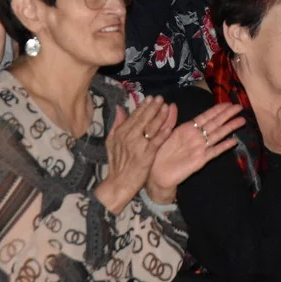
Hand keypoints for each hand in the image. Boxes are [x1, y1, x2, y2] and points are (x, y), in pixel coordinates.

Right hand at [95, 96, 173, 213]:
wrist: (118, 183)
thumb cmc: (116, 164)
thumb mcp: (111, 142)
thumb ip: (116, 124)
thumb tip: (119, 108)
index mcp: (120, 132)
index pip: (134, 115)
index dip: (143, 106)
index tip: (150, 98)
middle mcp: (129, 136)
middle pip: (143, 118)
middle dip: (153, 107)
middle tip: (160, 98)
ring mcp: (138, 145)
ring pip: (151, 127)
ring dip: (160, 115)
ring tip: (166, 106)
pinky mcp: (147, 155)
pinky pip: (157, 141)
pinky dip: (163, 132)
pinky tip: (170, 125)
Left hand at [146, 102, 244, 202]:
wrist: (157, 173)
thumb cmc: (159, 152)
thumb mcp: (163, 132)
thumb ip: (169, 119)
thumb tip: (171, 104)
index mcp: (188, 128)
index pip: (206, 116)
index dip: (217, 109)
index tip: (228, 103)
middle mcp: (196, 137)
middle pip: (215, 123)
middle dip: (227, 115)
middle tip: (240, 107)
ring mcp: (200, 148)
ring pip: (217, 135)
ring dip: (229, 128)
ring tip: (241, 121)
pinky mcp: (200, 160)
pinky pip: (214, 152)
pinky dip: (223, 146)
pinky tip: (233, 141)